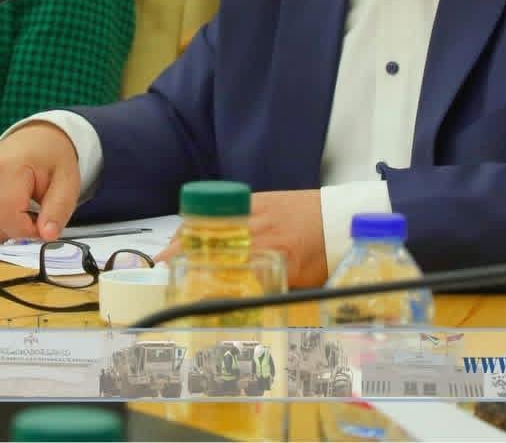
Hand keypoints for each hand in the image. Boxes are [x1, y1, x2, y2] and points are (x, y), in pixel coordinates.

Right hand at [0, 122, 80, 242]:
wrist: (36, 138)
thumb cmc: (52, 158)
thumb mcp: (67, 182)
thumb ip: (58, 210)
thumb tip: (47, 236)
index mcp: (8, 169)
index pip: (9, 218)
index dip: (29, 231)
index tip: (45, 224)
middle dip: (18, 230)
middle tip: (37, 215)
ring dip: (7, 228)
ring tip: (25, 209)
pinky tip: (11, 207)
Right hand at [156, 189, 327, 287]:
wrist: (343, 217)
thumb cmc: (329, 253)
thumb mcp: (304, 282)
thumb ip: (273, 289)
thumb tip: (248, 307)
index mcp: (275, 253)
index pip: (230, 266)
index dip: (203, 275)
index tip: (183, 285)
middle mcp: (262, 230)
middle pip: (213, 240)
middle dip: (183, 252)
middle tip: (161, 266)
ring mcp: (258, 211)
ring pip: (214, 222)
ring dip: (187, 235)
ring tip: (167, 249)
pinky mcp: (257, 198)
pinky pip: (223, 207)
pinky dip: (203, 218)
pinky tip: (191, 228)